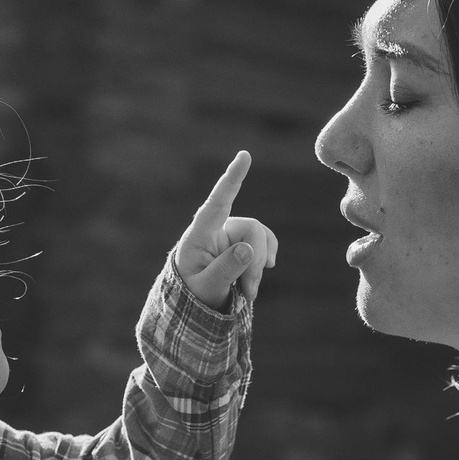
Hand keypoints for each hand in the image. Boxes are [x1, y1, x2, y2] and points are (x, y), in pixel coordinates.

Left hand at [170, 151, 276, 308]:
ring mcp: (230, 234)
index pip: (217, 202)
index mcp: (199, 235)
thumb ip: (225, 270)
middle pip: (251, 230)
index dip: (232, 178)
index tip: (244, 155)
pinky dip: (264, 259)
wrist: (194, 304)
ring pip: (260, 237)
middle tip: (250, 293)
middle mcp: (215, 229)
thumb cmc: (193, 295)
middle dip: (255, 262)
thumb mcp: (206, 289)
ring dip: (258, 267)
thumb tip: (248, 249)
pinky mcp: (241, 242)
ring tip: (249, 293)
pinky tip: (262, 273)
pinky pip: (264, 242)